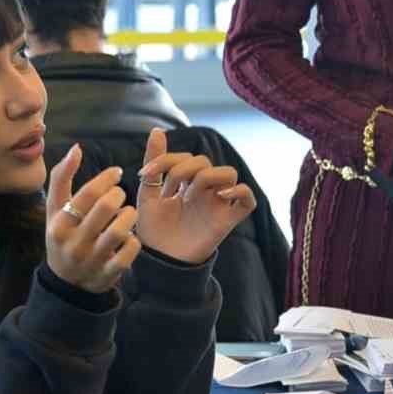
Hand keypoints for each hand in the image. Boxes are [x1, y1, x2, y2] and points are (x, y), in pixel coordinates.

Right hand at [46, 148, 140, 293]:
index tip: (117, 173)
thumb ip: (61, 177)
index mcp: (59, 224)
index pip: (87, 194)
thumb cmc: (63, 234)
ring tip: (128, 212)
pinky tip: (130, 236)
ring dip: (129, 216)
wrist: (66, 283)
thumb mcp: (55, 208)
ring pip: (120, 230)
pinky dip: (134, 241)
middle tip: (120, 194)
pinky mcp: (107, 274)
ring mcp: (91, 260)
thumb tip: (76, 148)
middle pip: (105, 208)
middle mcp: (73, 243)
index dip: (107, 179)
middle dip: (119, 195)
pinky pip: (129, 252)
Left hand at [135, 128, 255, 263]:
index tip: (144, 175)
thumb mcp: (148, 193)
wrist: (159, 262)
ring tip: (188, 196)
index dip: (166, 159)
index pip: (186, 157)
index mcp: (186, 183)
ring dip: (206, 177)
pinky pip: (247, 199)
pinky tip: (219, 195)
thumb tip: (157, 130)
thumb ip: (155, 163)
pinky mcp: (228, 220)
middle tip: (166, 192)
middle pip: (205, 162)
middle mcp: (205, 190)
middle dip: (182, 170)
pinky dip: (239, 191)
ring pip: (228, 173)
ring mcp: (217, 204)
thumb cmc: (154, 231)